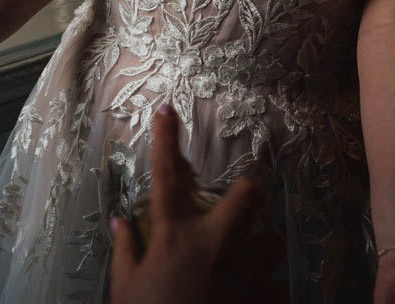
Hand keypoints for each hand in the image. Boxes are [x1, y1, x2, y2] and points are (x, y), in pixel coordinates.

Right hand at [107, 106, 284, 303]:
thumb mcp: (125, 290)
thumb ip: (125, 252)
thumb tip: (119, 222)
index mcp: (174, 237)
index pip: (166, 177)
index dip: (166, 140)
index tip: (168, 110)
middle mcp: (215, 245)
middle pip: (249, 196)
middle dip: (249, 194)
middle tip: (241, 206)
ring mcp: (246, 274)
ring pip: (272, 241)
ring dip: (261, 249)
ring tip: (246, 263)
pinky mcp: (268, 301)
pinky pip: (276, 289)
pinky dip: (265, 295)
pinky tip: (248, 303)